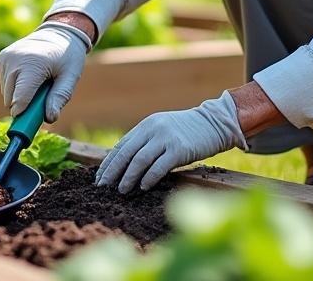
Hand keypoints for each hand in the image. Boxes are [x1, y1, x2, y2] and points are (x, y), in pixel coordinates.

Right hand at [0, 22, 91, 122]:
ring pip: (6, 93)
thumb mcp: (70, 77)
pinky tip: (29, 76)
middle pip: (11, 99)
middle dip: (24, 105)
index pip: (19, 98)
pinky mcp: (2, 57)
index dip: (23, 114)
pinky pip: (5, 83)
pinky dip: (15, 85)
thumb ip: (60, 97)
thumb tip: (50, 118)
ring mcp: (6, 57)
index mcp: (32, 64)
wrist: (59, 32)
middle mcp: (15, 60)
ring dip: (19, 95)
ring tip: (37, 84)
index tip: (27, 126)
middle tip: (41, 101)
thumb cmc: (67, 56)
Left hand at [95, 91, 247, 192]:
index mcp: (146, 125)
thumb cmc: (187, 131)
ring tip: (121, 190)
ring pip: (140, 160)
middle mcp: (153, 129)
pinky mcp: (179, 149)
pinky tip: (143, 187)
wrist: (214, 123)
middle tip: (103, 187)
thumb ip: (146, 142)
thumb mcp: (162, 130)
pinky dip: (149, 177)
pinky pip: (159, 166)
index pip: (121, 146)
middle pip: (126, 153)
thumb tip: (126, 163)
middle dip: (113, 172)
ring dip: (128, 177)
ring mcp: (166, 138)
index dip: (108, 163)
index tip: (99, 178)